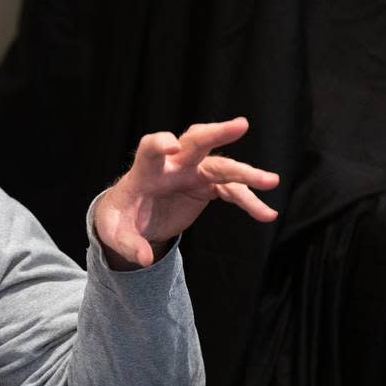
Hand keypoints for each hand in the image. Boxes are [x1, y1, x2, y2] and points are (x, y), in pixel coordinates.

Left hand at [94, 117, 278, 268]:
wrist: (131, 217)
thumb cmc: (119, 218)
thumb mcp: (114, 232)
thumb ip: (129, 245)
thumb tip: (145, 259)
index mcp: (145, 171)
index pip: (151, 148)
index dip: (160, 142)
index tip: (171, 145)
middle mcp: (172, 165)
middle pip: (194, 142)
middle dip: (215, 133)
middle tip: (240, 125)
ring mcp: (192, 173)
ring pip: (221, 165)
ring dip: (245, 172)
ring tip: (271, 181)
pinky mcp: (205, 186)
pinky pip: (231, 190)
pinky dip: (248, 201)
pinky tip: (265, 214)